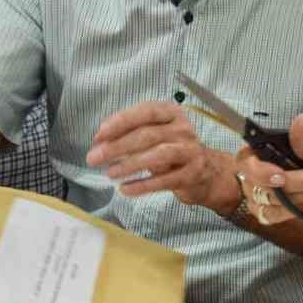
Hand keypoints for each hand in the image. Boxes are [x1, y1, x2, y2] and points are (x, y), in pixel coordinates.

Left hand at [86, 101, 236, 213]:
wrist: (208, 173)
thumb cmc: (174, 150)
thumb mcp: (156, 135)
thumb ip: (131, 134)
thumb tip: (100, 143)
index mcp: (172, 113)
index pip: (145, 112)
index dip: (120, 122)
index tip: (99, 135)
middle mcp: (183, 129)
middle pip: (147, 135)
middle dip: (117, 146)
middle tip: (94, 158)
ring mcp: (190, 151)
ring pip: (157, 155)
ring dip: (130, 165)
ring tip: (110, 173)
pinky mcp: (192, 174)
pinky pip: (164, 180)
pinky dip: (142, 185)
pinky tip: (125, 189)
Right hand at [236, 113, 302, 225]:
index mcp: (255, 152)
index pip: (245, 162)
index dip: (260, 171)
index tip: (282, 176)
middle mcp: (250, 175)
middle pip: (261, 186)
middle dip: (295, 183)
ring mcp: (255, 196)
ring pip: (271, 202)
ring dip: (302, 196)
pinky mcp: (265, 213)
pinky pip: (275, 216)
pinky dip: (297, 210)